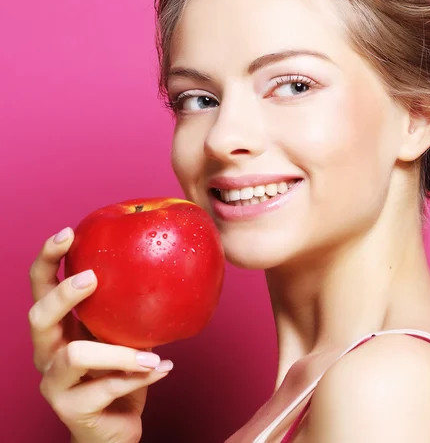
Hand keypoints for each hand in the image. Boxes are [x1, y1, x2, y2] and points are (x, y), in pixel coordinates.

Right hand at [29, 227, 172, 442]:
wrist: (116, 427)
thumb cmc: (120, 372)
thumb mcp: (123, 333)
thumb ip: (128, 307)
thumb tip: (163, 259)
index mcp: (60, 327)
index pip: (41, 286)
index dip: (48, 259)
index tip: (69, 233)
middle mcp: (48, 352)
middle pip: (39, 316)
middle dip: (63, 293)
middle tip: (92, 278)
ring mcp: (54, 383)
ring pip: (75, 355)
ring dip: (119, 351)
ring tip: (152, 353)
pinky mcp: (71, 410)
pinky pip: (107, 386)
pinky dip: (140, 376)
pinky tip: (164, 368)